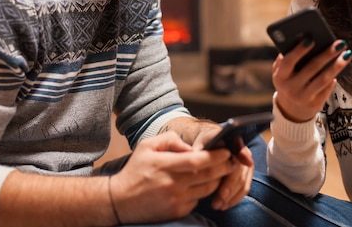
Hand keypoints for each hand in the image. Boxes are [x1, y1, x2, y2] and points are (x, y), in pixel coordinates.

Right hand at [109, 131, 234, 223]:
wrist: (120, 200)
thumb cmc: (135, 170)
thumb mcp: (147, 146)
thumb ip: (170, 140)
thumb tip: (190, 146)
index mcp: (165, 165)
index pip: (197, 160)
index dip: (216, 156)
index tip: (226, 150)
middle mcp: (172, 184)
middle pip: (208, 176)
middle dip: (224, 167)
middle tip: (232, 160)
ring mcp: (175, 200)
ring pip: (207, 189)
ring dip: (217, 180)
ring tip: (220, 171)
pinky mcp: (177, 212)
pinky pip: (197, 200)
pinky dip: (201, 192)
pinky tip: (200, 184)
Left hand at [193, 127, 254, 210]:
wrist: (212, 141)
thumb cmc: (205, 143)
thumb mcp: (201, 143)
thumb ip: (199, 150)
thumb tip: (195, 159)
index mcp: (234, 140)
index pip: (238, 152)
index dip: (236, 167)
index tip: (227, 186)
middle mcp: (244, 151)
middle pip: (240, 172)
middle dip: (229, 188)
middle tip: (218, 201)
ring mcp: (247, 163)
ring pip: (243, 182)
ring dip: (232, 197)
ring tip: (218, 206)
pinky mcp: (246, 174)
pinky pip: (244, 188)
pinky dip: (235, 198)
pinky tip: (225, 205)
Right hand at [273, 39, 350, 122]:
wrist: (291, 110)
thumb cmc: (288, 81)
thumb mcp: (282, 72)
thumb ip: (286, 58)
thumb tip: (303, 40)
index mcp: (280, 77)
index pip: (288, 62)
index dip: (298, 51)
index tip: (311, 39)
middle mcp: (290, 88)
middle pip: (311, 68)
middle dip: (327, 54)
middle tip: (339, 43)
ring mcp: (303, 98)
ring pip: (323, 79)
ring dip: (337, 66)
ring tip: (347, 54)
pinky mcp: (315, 105)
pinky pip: (327, 88)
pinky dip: (334, 76)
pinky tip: (341, 66)